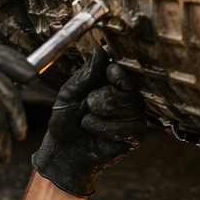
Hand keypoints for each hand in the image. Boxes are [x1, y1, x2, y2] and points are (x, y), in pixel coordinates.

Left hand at [32, 47, 145, 197]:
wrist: (63, 149)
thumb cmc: (66, 120)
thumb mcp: (70, 92)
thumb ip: (86, 74)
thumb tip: (100, 50)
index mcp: (112, 83)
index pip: (124, 71)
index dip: (117, 73)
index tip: (109, 74)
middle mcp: (127, 97)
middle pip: (126, 89)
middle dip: (100, 99)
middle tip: (88, 106)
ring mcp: (134, 116)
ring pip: (128, 108)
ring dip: (100, 116)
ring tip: (89, 121)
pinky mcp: (135, 135)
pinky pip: (127, 128)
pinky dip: (105, 130)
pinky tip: (97, 133)